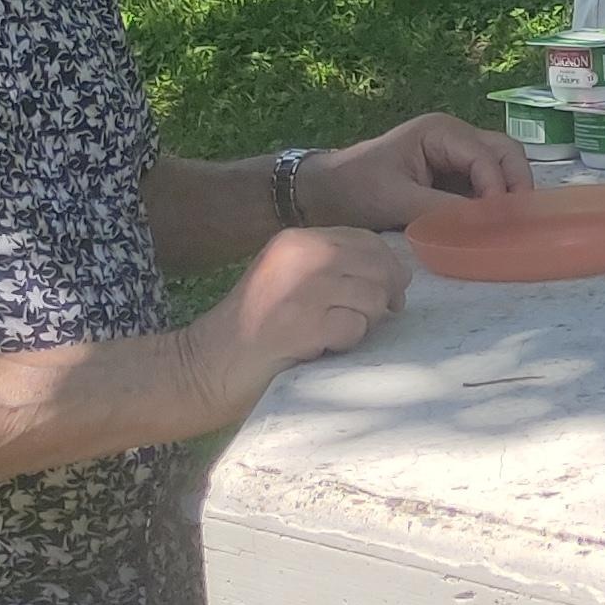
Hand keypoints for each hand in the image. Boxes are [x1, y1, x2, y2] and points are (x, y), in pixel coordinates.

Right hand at [188, 226, 411, 409]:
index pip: (368, 241)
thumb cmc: (254, 328)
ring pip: (373, 298)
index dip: (388, 267)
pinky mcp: (304, 324)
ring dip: (361, 323)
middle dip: (382, 297)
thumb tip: (398, 277)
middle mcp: (301, 255)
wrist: (206, 363)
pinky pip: (355, 328)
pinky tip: (317, 348)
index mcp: (297, 240)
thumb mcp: (289, 277)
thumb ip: (335, 267)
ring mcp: (303, 288)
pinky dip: (345, 343)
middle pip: (378, 268)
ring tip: (329, 335)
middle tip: (364, 320)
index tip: (390, 291)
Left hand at [300, 112, 527, 229]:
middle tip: (517, 219)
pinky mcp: (449, 175)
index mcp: (440, 132)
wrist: (320, 193)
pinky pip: (483, 183)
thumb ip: (443, 211)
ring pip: (500, 166)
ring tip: (507, 223)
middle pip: (504, 152)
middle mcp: (453, 137)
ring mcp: (454, 155)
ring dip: (507, 191)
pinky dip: (492, 200)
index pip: (486, 156)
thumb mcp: (397, 201)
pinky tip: (491, 223)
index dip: (497, 187)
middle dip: (515, 182)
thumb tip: (486, 225)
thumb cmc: (353, 189)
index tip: (498, 221)